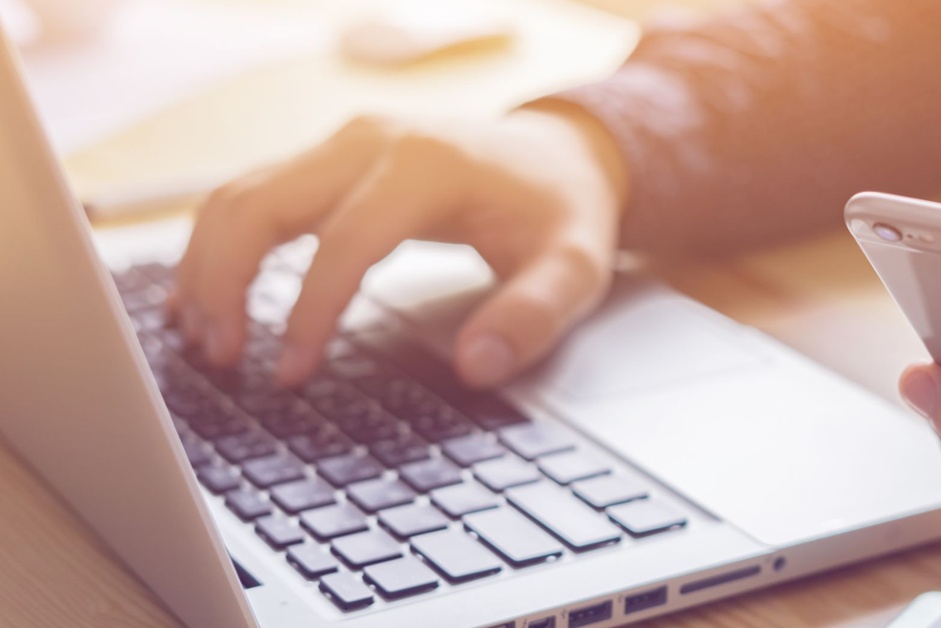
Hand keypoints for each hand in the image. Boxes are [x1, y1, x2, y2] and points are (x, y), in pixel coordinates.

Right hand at [172, 105, 628, 386]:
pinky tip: (200, 297)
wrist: (561, 155)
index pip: (343, 243)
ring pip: (240, 195)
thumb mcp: (575, 267)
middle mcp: (372, 141)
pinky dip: (218, 245)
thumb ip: (533, 316)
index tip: (289, 374)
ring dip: (208, 266)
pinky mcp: (329, 159)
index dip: (308, 313)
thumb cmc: (561, 211)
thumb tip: (477, 367)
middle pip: (261, 204)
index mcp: (426, 165)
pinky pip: (252, 195)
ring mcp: (343, 144)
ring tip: (204, 340)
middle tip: (220, 358)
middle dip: (225, 283)